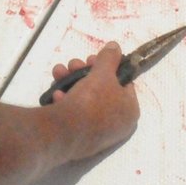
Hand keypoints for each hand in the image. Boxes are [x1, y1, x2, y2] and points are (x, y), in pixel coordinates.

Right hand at [48, 41, 139, 159]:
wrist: (65, 132)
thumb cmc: (91, 101)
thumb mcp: (103, 73)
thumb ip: (110, 58)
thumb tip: (115, 47)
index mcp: (129, 110)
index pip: (123, 83)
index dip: (107, 67)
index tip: (93, 59)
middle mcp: (116, 124)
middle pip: (101, 89)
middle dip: (83, 73)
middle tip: (73, 65)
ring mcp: (97, 132)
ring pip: (84, 98)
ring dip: (70, 82)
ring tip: (59, 73)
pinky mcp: (78, 137)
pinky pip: (74, 112)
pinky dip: (65, 100)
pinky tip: (56, 96)